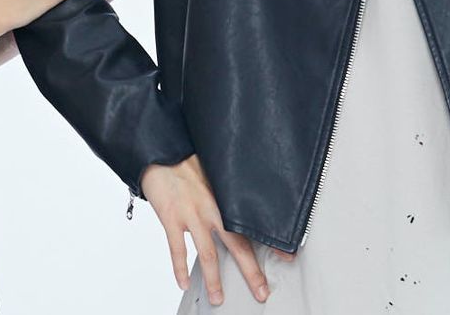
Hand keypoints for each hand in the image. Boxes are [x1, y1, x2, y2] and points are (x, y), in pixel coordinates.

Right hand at [142, 155, 269, 304]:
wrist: (161, 151)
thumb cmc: (188, 158)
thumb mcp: (215, 172)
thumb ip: (227, 191)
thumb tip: (242, 203)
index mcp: (225, 197)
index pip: (253, 224)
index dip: (271, 242)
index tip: (287, 256)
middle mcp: (211, 208)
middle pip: (236, 245)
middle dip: (250, 271)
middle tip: (261, 291)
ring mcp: (191, 215)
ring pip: (207, 253)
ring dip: (214, 279)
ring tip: (218, 298)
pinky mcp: (171, 218)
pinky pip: (177, 249)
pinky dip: (180, 268)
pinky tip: (184, 282)